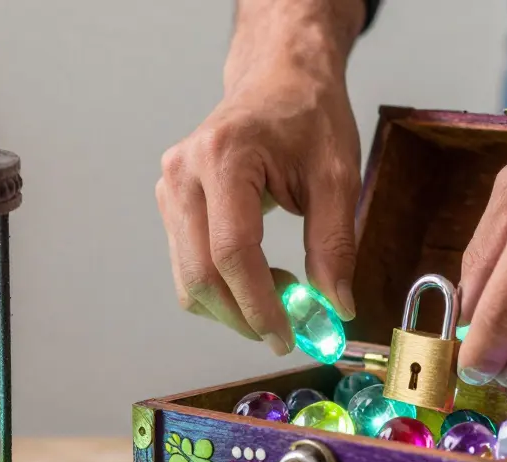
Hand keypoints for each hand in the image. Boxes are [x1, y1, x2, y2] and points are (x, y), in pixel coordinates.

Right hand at [156, 0, 364, 354]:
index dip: (258, 304)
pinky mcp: (169, 201)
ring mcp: (169, 187)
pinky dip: (220, 287)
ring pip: (188, 279)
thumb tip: (335, 307)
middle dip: (242, 316)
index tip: (287, 337)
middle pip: (200, 275)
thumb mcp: (337, 177)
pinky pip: (187, 265)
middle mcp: (184, 173)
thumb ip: (335, 245)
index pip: (231, 253)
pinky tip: (257, 274)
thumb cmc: (308, 117)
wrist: (278, 79)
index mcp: (224, 158)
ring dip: (232, 305)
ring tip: (281, 292)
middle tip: (286, 333)